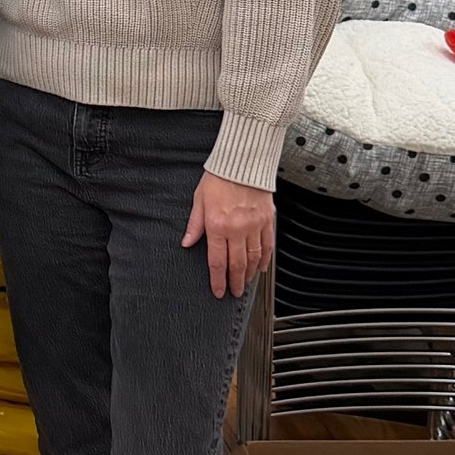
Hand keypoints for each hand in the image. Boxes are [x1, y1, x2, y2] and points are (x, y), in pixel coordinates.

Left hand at [183, 171, 273, 300]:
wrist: (243, 161)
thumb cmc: (219, 177)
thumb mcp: (199, 200)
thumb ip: (194, 225)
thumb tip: (186, 242)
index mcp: (217, 225)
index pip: (217, 261)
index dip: (218, 280)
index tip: (218, 291)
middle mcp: (237, 228)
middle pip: (237, 264)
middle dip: (235, 282)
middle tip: (234, 292)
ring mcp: (254, 225)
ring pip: (254, 258)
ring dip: (249, 274)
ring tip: (245, 282)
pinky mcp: (267, 220)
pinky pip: (267, 245)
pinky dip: (264, 259)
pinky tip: (260, 267)